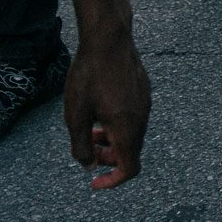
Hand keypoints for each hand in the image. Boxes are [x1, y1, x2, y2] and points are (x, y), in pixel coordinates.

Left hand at [62, 27, 148, 190]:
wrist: (108, 39)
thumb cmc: (89, 76)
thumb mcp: (75, 115)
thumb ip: (81, 146)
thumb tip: (88, 166)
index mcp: (127, 128)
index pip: (129, 168)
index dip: (112, 181)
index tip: (94, 181)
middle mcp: (142, 119)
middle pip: (131, 152)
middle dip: (109, 159)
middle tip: (87, 151)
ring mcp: (145, 104)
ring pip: (132, 134)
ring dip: (113, 140)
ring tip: (91, 129)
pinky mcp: (144, 91)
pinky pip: (134, 117)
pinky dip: (119, 125)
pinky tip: (101, 109)